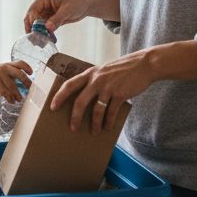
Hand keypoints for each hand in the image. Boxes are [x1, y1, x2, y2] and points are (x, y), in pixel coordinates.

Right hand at [0, 60, 32, 103]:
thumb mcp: (0, 71)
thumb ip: (10, 75)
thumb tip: (21, 86)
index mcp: (7, 64)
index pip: (20, 62)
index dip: (27, 67)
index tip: (31, 73)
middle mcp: (4, 67)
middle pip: (19, 73)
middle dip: (26, 82)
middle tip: (30, 89)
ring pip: (12, 86)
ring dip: (17, 94)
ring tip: (19, 99)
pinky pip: (5, 92)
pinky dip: (9, 98)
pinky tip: (11, 101)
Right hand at [23, 0, 85, 34]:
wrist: (87, 3)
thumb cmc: (78, 1)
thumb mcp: (68, 10)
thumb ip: (57, 19)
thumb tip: (47, 28)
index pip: (32, 10)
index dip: (32, 21)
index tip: (35, 32)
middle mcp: (42, 4)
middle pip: (31, 17)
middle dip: (31, 28)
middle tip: (33, 40)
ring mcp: (46, 11)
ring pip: (36, 23)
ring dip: (37, 32)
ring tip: (38, 43)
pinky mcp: (50, 18)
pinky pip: (43, 27)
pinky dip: (44, 33)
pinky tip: (45, 40)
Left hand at [51, 40, 196, 134]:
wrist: (144, 65)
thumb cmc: (123, 69)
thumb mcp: (104, 70)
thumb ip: (94, 80)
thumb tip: (86, 96)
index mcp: (90, 73)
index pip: (69, 84)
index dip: (59, 96)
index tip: (52, 107)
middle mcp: (96, 80)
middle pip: (80, 101)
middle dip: (74, 117)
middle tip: (72, 128)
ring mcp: (108, 87)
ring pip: (96, 110)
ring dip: (94, 124)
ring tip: (93, 132)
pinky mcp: (120, 94)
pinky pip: (111, 112)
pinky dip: (108, 122)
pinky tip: (107, 127)